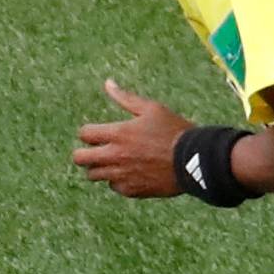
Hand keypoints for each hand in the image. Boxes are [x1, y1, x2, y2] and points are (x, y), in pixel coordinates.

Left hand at [72, 80, 192, 197]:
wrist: (193, 160)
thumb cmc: (174, 130)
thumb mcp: (151, 108)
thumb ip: (125, 98)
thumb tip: (108, 83)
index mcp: (119, 134)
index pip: (84, 134)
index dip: (88, 133)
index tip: (96, 133)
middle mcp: (115, 156)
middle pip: (80, 158)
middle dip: (84, 153)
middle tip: (95, 151)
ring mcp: (122, 175)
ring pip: (93, 175)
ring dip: (99, 168)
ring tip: (114, 161)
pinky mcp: (131, 190)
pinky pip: (113, 186)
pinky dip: (117, 180)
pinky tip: (130, 172)